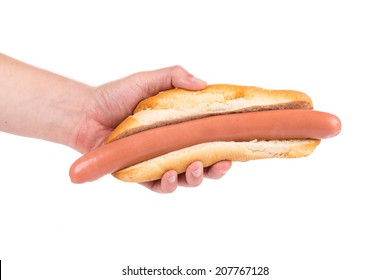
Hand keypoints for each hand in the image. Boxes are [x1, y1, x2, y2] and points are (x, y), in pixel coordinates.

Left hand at [76, 66, 231, 192]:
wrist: (86, 112)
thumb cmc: (117, 95)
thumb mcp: (149, 80)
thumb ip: (175, 77)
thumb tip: (204, 84)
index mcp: (180, 129)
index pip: (209, 140)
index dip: (225, 146)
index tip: (238, 146)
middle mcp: (172, 148)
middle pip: (203, 165)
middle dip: (217, 169)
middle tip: (223, 163)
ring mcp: (158, 163)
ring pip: (185, 180)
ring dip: (196, 178)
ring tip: (195, 167)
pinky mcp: (140, 175)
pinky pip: (159, 186)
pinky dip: (168, 184)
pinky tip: (170, 175)